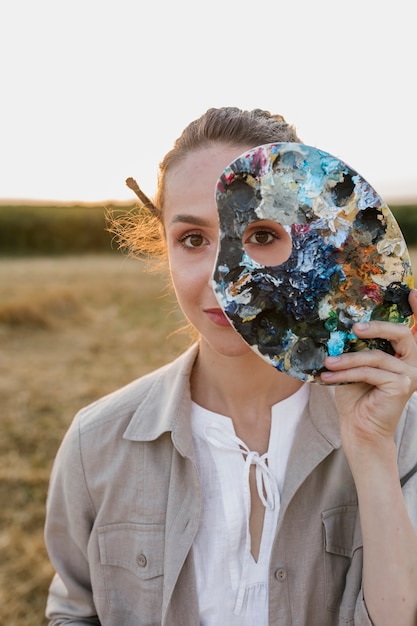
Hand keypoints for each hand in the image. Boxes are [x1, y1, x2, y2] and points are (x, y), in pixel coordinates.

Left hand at [320, 289, 416, 453]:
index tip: (413, 292)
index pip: (415, 328)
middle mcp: (413, 362)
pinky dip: (346, 373)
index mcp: (403, 353)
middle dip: (377, 327)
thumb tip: (339, 327)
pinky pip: (370, 371)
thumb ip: (356, 346)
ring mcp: (410, 374)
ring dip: (347, 358)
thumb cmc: (356, 395)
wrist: (359, 427)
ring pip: (376, 356)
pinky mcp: (402, 386)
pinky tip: (327, 377)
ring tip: (327, 363)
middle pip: (401, 333)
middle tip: (354, 328)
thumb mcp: (355, 365)